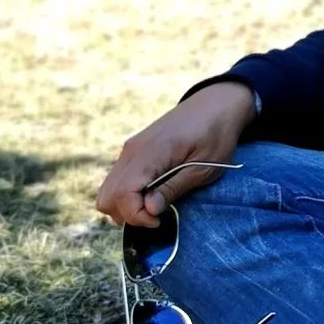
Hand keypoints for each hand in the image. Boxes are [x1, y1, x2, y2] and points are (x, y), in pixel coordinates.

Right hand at [95, 82, 255, 227]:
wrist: (216, 103)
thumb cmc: (216, 134)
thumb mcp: (205, 167)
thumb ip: (174, 188)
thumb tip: (149, 210)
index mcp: (151, 152)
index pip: (123, 193)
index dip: (137, 215)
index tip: (160, 220)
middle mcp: (132, 150)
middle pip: (107, 196)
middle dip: (129, 214)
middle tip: (157, 215)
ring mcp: (130, 150)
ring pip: (108, 190)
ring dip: (126, 206)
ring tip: (155, 205)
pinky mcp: (134, 152)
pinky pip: (117, 180)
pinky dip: (127, 195)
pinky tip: (153, 193)